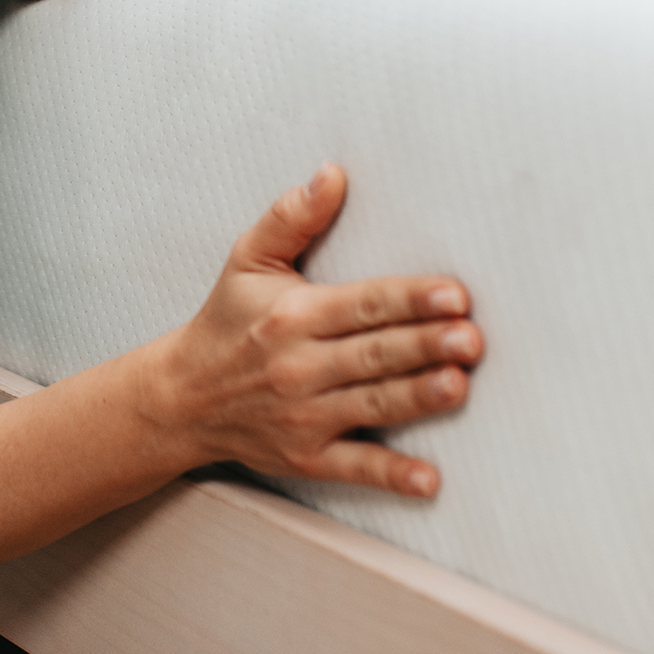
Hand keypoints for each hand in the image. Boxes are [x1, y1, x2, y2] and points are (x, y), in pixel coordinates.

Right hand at [151, 164, 481, 496]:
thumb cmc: (227, 322)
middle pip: (374, 353)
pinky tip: (428, 479)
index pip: (363, 304)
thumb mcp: (247, 260)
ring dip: (416, 397)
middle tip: (471, 338)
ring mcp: (304, 415)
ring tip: (457, 385)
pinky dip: (390, 476)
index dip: (409, 299)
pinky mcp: (306, 457)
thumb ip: (292, 216)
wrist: (181, 397)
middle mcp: (299, 365)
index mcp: (293, 315)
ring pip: (371, 404)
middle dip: (424, 345)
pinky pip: (354, 468)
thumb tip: (333, 175)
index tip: (453, 294)